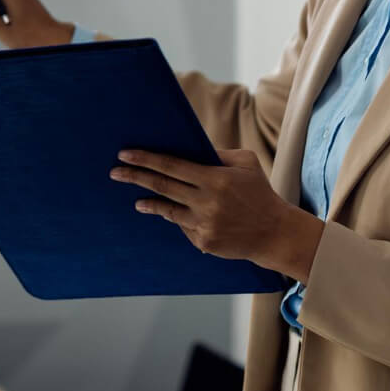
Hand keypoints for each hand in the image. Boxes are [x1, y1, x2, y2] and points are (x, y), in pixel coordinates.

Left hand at [109, 147, 323, 281]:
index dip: (146, 159)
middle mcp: (206, 202)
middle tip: (115, 172)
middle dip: (135, 177)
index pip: (172, 165)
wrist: (274, 233)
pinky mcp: (203, 242)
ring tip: (137, 200)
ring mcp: (203, 225)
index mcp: (215, 178)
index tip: (124, 154)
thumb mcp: (245, 163)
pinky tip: (173, 215)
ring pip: (167, 210)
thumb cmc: (259, 192)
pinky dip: (176, 218)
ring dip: (149, 203)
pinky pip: (182, 226)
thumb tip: (187, 148)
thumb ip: (217, 154)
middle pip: (162, 187)